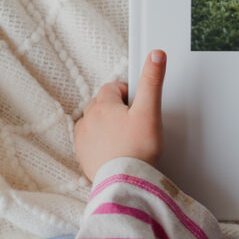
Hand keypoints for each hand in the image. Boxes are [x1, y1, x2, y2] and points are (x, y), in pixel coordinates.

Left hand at [74, 50, 166, 180]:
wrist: (125, 183)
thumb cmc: (137, 150)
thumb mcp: (149, 111)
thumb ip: (152, 81)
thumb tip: (155, 55)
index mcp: (103, 105)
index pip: (114, 88)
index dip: (129, 94)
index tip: (139, 106)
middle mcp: (88, 119)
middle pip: (102, 104)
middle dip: (117, 109)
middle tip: (135, 124)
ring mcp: (83, 138)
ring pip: (94, 122)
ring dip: (107, 125)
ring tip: (126, 139)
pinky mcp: (83, 155)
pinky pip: (89, 141)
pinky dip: (100, 143)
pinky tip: (115, 151)